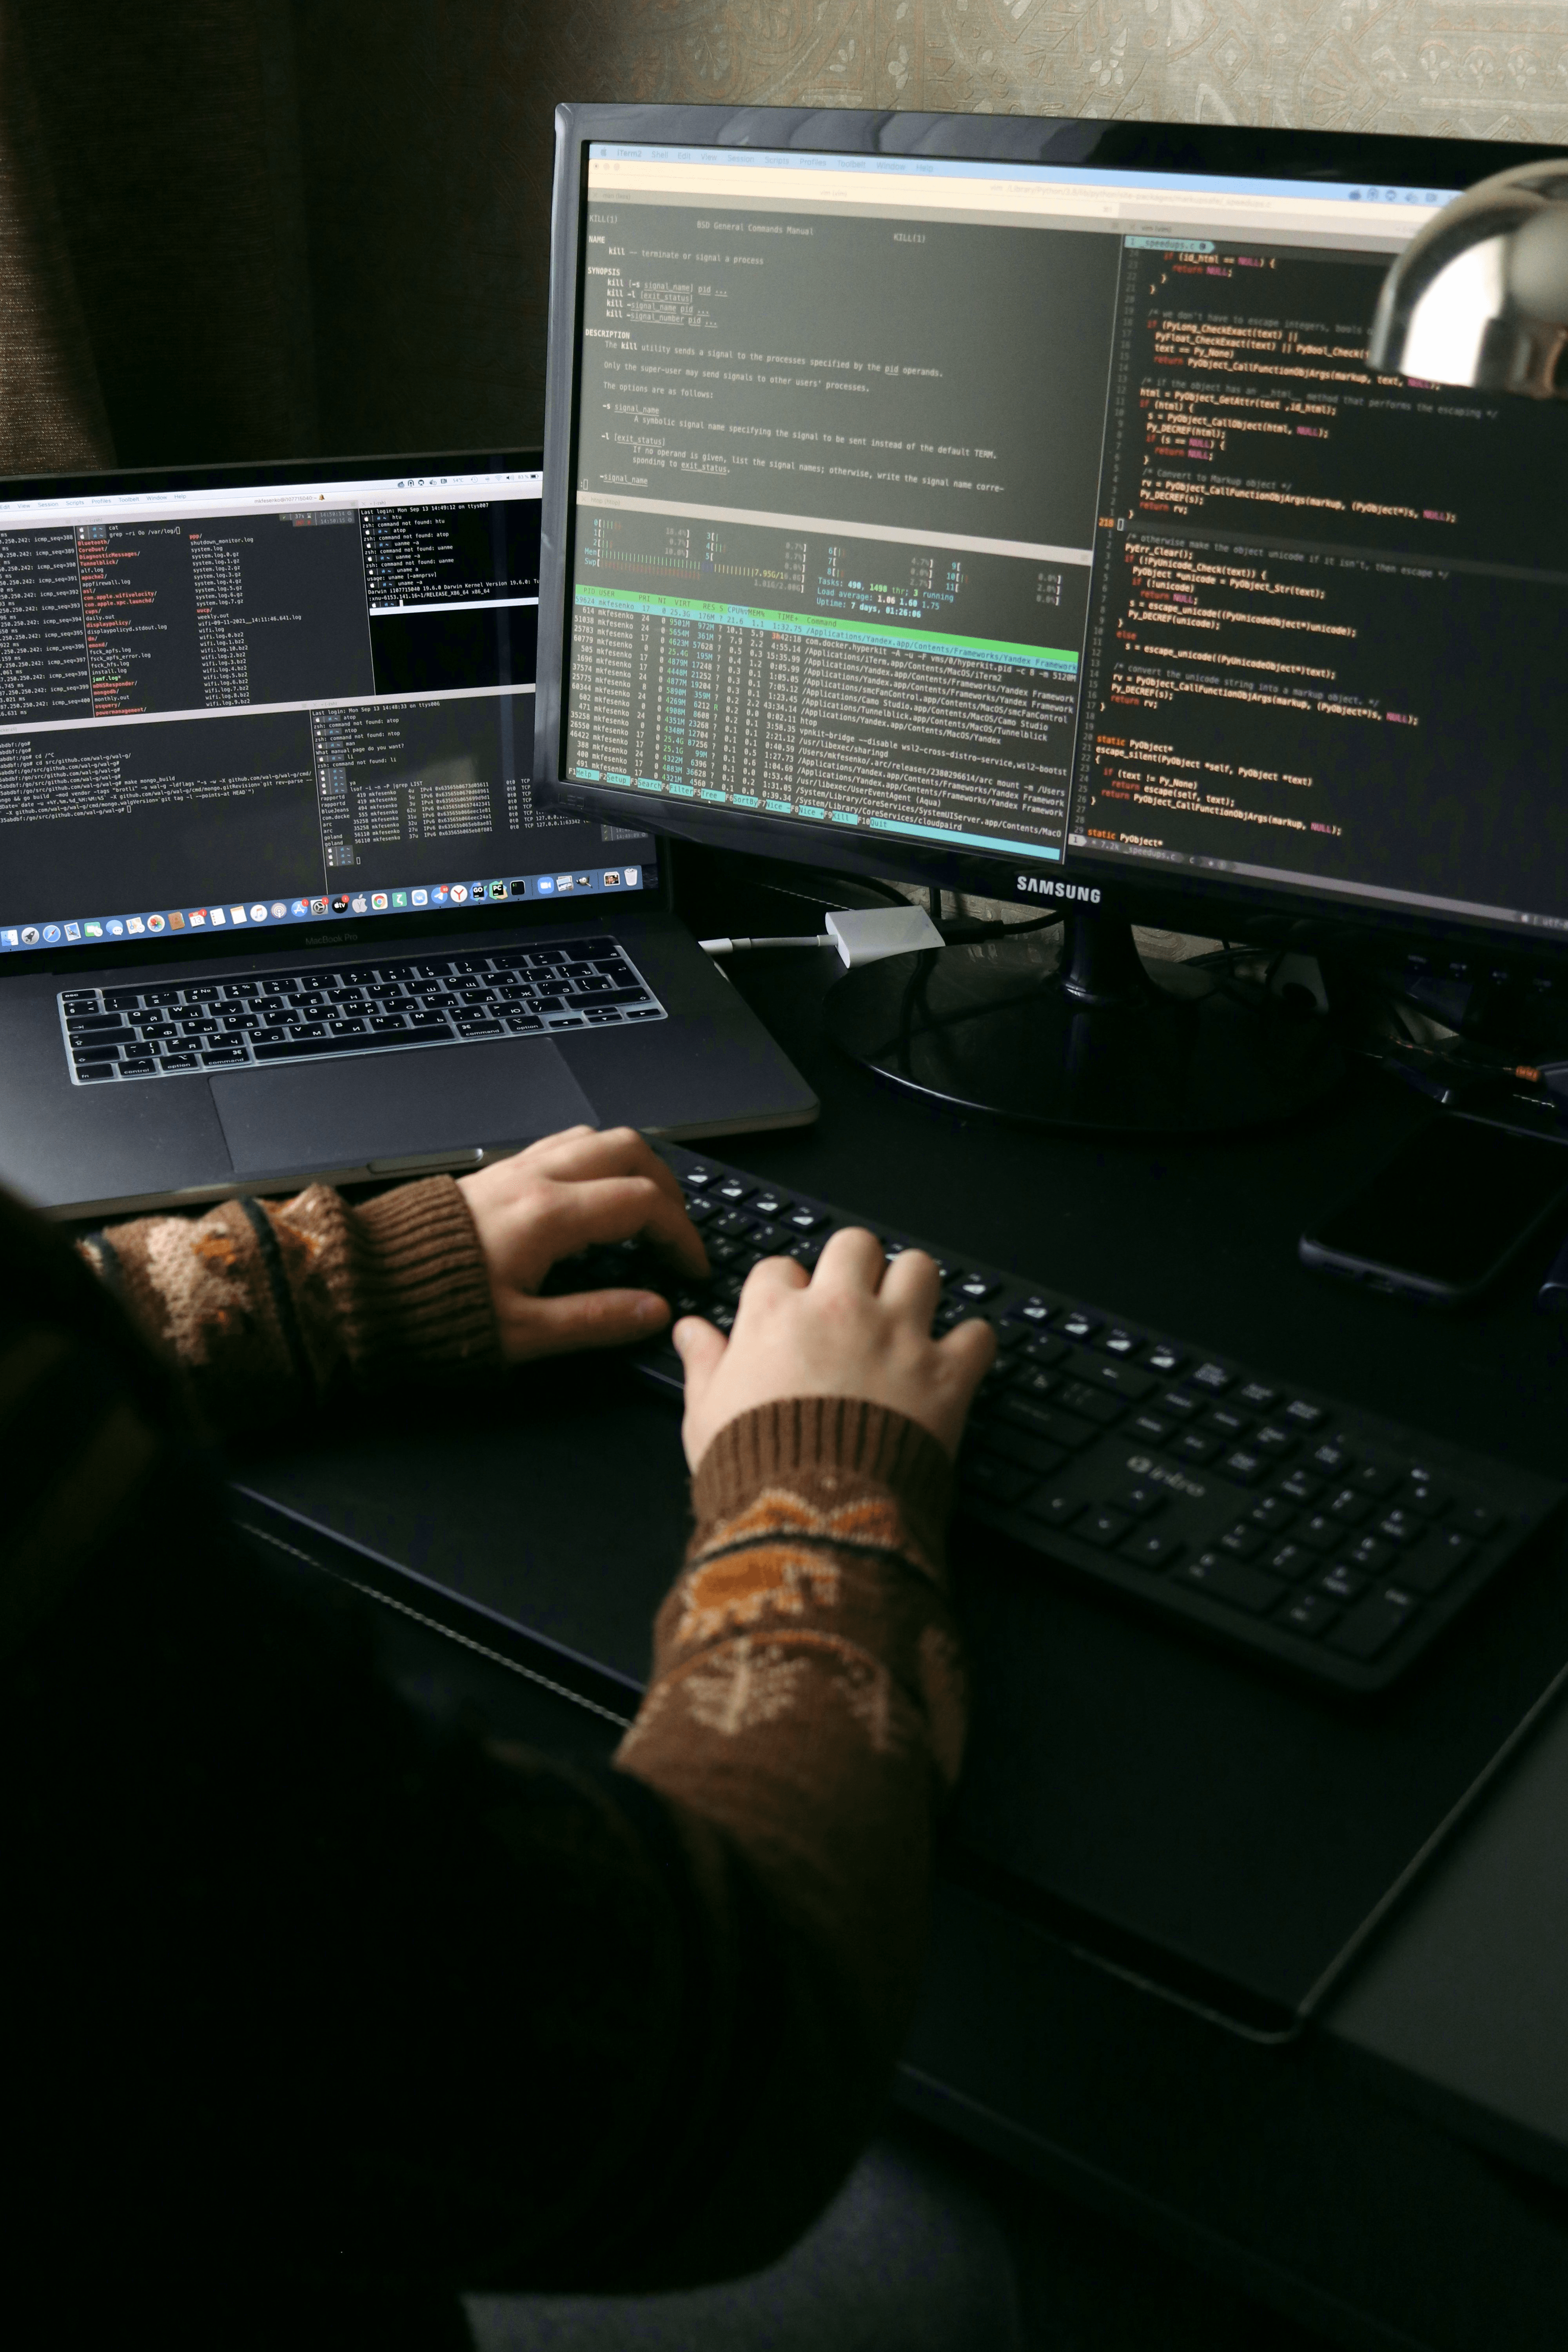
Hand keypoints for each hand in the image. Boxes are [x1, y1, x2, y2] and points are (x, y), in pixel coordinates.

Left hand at [457, 1126, 707, 1362]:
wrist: (363, 1287)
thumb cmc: (433, 1310)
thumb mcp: (522, 1334)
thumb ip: (595, 1319)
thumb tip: (654, 1311)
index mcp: (549, 1216)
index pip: (644, 1204)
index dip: (682, 1235)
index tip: (692, 1266)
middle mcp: (534, 1180)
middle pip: (628, 1149)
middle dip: (667, 1186)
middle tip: (678, 1230)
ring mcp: (513, 1170)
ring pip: (593, 1137)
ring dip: (632, 1164)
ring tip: (645, 1206)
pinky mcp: (494, 1175)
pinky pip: (560, 1145)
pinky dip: (594, 1161)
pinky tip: (592, 1194)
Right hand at [673, 1227, 995, 1470]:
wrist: (811, 1518)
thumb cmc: (753, 1470)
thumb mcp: (705, 1416)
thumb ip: (704, 1364)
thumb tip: (690, 1331)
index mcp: (775, 1316)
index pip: (780, 1267)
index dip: (786, 1289)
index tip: (791, 1311)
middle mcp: (839, 1311)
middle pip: (855, 1245)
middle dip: (856, 1266)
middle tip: (857, 1298)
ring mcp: (896, 1337)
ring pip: (920, 1269)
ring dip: (915, 1289)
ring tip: (909, 1316)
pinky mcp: (944, 1374)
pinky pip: (977, 1334)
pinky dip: (971, 1346)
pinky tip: (956, 1361)